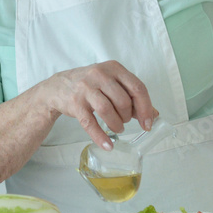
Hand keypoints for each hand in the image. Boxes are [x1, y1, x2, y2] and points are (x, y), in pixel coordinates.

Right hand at [41, 60, 157, 148]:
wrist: (58, 86)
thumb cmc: (90, 85)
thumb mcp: (112, 84)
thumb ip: (132, 97)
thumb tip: (154, 115)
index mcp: (113, 68)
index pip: (137, 88)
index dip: (146, 108)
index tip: (148, 123)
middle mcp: (99, 74)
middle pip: (123, 101)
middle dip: (128, 117)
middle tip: (125, 121)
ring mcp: (85, 88)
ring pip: (108, 110)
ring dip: (117, 125)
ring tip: (117, 128)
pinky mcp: (75, 103)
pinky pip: (90, 123)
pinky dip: (100, 137)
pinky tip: (107, 145)